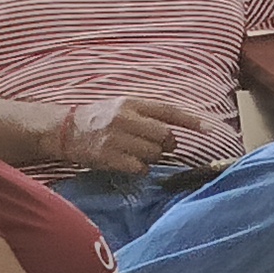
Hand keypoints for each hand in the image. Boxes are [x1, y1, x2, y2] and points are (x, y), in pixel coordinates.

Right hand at [63, 93, 220, 172]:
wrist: (63, 130)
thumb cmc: (97, 119)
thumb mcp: (121, 107)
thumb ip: (146, 114)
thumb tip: (173, 130)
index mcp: (131, 103)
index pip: (168, 111)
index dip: (191, 121)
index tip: (210, 129)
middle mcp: (125, 119)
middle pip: (165, 135)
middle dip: (167, 144)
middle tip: (159, 146)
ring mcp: (117, 138)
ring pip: (154, 153)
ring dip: (152, 157)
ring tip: (136, 152)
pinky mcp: (110, 157)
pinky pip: (140, 167)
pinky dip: (140, 168)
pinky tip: (129, 162)